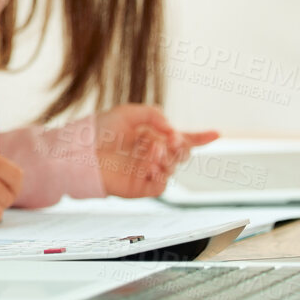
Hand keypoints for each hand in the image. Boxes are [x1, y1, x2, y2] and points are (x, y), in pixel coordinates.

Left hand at [93, 104, 218, 197]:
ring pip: (173, 167)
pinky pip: (162, 184)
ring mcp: (148, 171)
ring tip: (150, 149)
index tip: (217, 133)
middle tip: (169, 140)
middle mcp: (152, 155)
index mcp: (151, 136)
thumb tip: (173, 131)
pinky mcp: (141, 187)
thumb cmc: (101, 131)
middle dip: (180, 145)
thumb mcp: (129, 112)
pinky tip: (148, 163)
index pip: (180, 138)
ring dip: (166, 157)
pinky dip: (159, 172)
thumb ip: (155, 116)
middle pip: (181, 153)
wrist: (82, 151)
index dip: (200, 137)